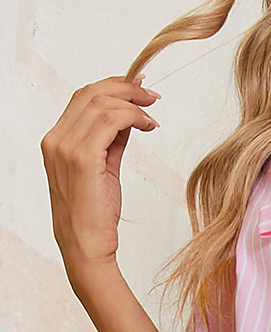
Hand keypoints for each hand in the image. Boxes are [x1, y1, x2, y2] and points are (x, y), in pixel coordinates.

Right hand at [40, 76, 159, 284]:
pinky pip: (111, 120)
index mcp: (56, 141)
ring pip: (101, 102)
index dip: (112, 86)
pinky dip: (133, 116)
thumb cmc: (94, 214)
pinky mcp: (83, 157)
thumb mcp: (103, 168)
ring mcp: (66, 147)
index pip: (81, 98)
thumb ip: (111, 141)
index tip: (138, 86)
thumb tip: (130, 118)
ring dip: (132, 102)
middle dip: (125, 88)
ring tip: (152, 113)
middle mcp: (56, 140)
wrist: (86, 246)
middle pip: (90, 93)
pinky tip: (148, 126)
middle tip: (151, 95)